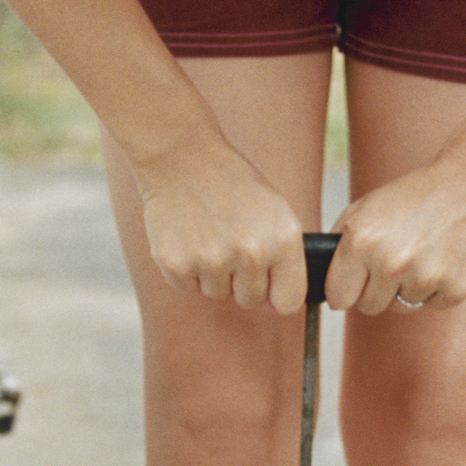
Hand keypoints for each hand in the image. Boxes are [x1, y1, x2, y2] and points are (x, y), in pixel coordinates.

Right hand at [132, 140, 308, 314]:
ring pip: (217, 294)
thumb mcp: (274, 212)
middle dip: (242, 280)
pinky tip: (188, 237)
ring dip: (213, 273)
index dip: (277, 293)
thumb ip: (284, 260)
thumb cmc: (232, 185)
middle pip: (250, 300)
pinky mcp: (176, 265)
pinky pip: (188, 287)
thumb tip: (276, 308)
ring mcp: (211, 261)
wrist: (182, 158)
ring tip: (208, 234)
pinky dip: (187, 268)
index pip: (288, 301)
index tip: (267, 281)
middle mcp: (250, 254)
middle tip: (230, 242)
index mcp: (283, 240)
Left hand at [325, 149, 465, 315]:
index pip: (337, 297)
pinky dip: (435, 288)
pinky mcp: (455, 290)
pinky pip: (431, 305)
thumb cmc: (417, 195)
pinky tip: (442, 258)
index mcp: (361, 242)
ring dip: (406, 288)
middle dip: (376, 289)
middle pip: (367, 307)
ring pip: (399, 308)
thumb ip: (340, 244)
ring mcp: (425, 279)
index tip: (354, 280)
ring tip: (421, 254)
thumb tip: (324, 281)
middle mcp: (391, 264)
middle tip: (395, 259)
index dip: (345, 288)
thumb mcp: (366, 207)